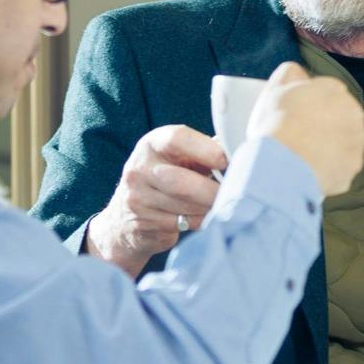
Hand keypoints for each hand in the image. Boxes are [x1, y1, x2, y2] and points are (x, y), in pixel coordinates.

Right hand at [86, 125, 226, 274]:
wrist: (123, 218)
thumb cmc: (163, 180)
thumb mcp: (175, 158)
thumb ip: (202, 153)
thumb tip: (240, 153)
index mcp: (151, 145)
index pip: (176, 139)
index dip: (204, 149)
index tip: (225, 161)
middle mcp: (139, 169)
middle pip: (181, 181)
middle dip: (212, 190)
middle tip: (235, 193)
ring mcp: (138, 198)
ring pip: (184, 206)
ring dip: (208, 208)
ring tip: (220, 204)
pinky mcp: (143, 223)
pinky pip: (181, 224)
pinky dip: (199, 221)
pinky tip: (202, 217)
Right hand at [248, 61, 363, 195]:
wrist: (283, 163)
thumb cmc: (276, 124)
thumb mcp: (275, 88)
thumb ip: (290, 73)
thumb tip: (298, 73)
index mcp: (335, 90)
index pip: (327, 93)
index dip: (310, 105)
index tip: (298, 115)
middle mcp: (353, 112)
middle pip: (339, 116)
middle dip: (325, 124)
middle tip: (301, 135)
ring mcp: (356, 140)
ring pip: (344, 140)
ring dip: (330, 145)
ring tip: (305, 154)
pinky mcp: (354, 165)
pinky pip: (343, 164)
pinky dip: (331, 167)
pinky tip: (311, 168)